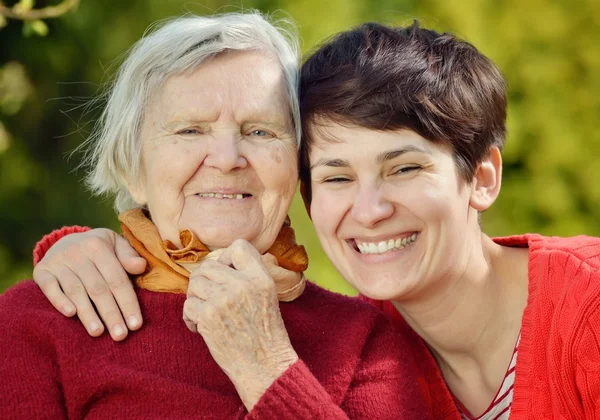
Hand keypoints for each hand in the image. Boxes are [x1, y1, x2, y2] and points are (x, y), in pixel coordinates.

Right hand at [33, 228, 145, 340]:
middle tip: (120, 335)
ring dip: (87, 313)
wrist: (66, 239)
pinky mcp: (42, 271)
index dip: (128, 302)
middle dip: (111, 313)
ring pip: (76, 290)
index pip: (117, 279)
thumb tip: (142, 266)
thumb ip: (128, 256)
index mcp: (99, 246)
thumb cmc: (100, 249)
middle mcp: (78, 252)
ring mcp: (58, 261)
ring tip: (98, 332)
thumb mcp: (116, 245)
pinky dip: (59, 301)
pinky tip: (70, 314)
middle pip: (98, 288)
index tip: (136, 325)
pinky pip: (49, 287)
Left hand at [183, 239, 298, 410]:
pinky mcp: (208, 317)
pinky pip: (187, 305)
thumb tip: (222, 260)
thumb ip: (249, 275)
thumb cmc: (264, 332)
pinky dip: (190, 317)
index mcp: (261, 277)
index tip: (227, 274)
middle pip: (208, 266)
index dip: (226, 258)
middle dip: (204, 281)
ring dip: (196, 298)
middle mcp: (242, 284)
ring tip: (207, 313)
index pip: (238, 246)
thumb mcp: (267, 294)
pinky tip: (201, 327)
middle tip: (210, 298)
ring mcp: (224, 300)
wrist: (264, 365)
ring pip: (194, 284)